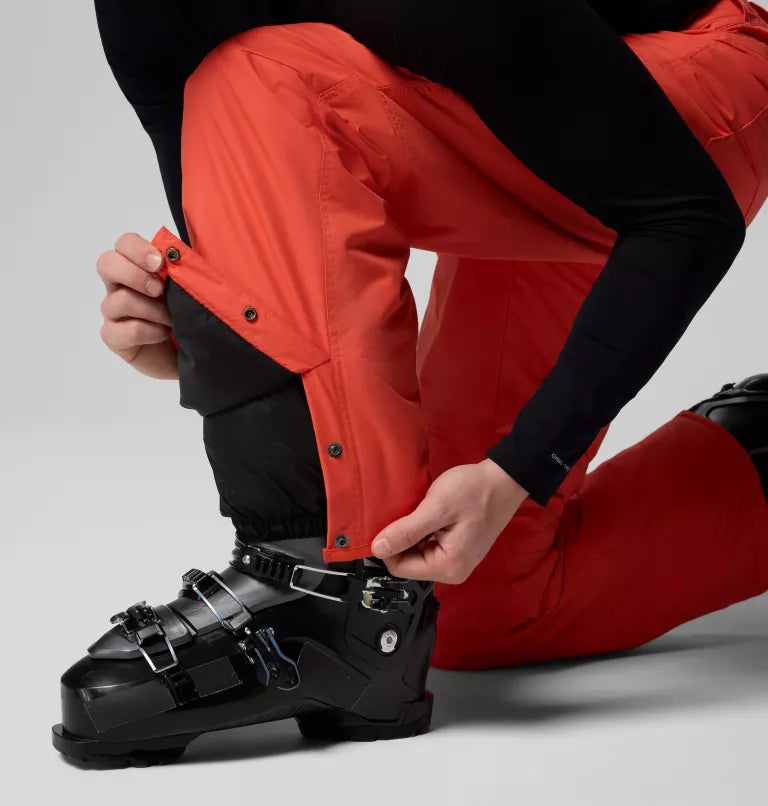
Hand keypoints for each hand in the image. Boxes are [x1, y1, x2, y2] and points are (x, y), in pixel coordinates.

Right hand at [97, 232, 177, 378]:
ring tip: (172, 319)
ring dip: (153, 309)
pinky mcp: (113, 337)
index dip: (137, 248)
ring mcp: (113, 312)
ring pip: (120, 300)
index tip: (160, 262)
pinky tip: (163, 334)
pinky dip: (151, 331)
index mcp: (136, 267)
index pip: (124, 244)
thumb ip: (184, 270)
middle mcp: (119, 286)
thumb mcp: (191, 289)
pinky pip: (127, 330)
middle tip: (159, 289)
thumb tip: (183, 254)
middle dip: (134, 274)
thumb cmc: (188, 316)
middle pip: (106, 263)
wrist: (190, 353)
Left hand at [370, 459, 528, 582]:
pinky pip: (428, 546)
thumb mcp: (437, 508)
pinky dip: (422, 531)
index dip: (388, 546)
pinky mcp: (457, 550)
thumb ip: (407, 531)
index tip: (387, 522)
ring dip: (411, 533)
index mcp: (447, 567)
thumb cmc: (473, 491)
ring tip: (417, 511)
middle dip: (401, 539)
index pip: (399, 568)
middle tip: (404, 512)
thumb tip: (377, 550)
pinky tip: (426, 514)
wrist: (503, 480)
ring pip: (416, 553)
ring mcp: (456, 561)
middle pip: (408, 562)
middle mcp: (452, 571)